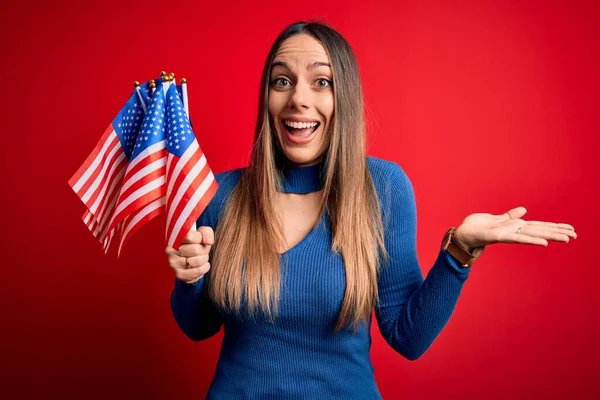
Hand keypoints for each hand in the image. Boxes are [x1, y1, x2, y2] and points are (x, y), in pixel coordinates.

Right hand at [165, 226, 213, 283]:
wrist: (190, 257)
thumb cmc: (196, 243)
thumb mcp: (202, 233)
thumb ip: (206, 233)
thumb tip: (208, 242)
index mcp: (175, 237)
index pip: (190, 236)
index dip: (200, 238)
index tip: (200, 239)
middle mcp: (171, 250)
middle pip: (196, 249)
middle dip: (204, 249)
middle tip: (202, 249)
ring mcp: (174, 263)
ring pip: (198, 261)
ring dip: (205, 259)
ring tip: (201, 257)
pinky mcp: (179, 274)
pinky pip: (198, 271)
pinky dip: (204, 268)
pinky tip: (202, 265)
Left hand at [453, 206, 576, 250]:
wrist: (462, 234)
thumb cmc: (477, 227)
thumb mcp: (496, 218)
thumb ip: (510, 215)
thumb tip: (523, 210)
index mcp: (515, 226)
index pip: (538, 226)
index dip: (554, 227)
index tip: (570, 229)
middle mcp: (514, 231)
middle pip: (539, 230)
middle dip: (557, 232)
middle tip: (576, 235)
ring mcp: (508, 234)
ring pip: (532, 234)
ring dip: (549, 236)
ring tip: (566, 239)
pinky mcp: (499, 236)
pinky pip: (517, 238)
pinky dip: (530, 240)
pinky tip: (543, 243)